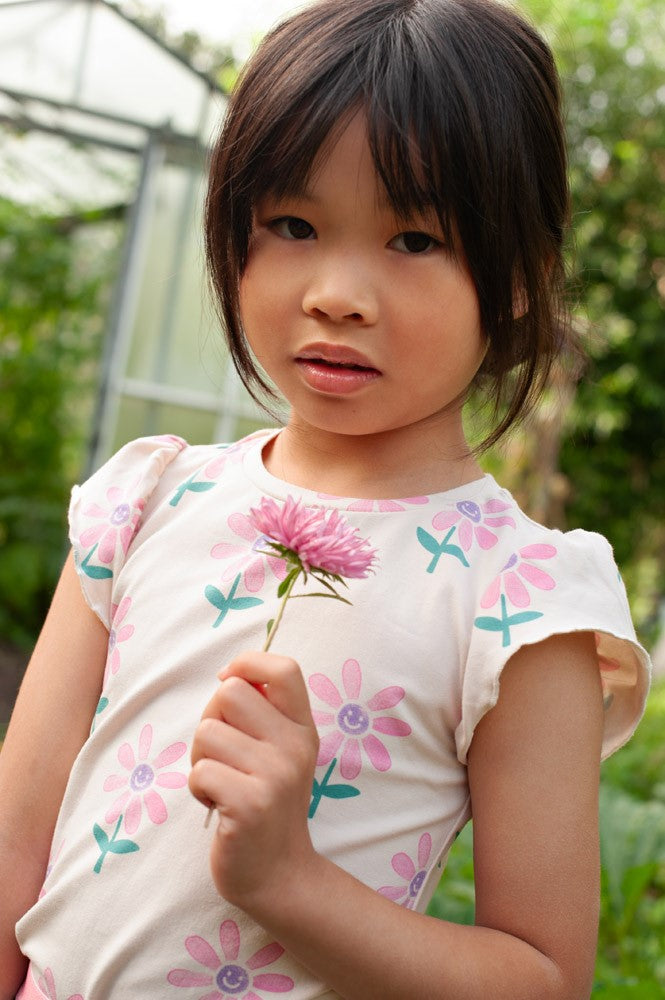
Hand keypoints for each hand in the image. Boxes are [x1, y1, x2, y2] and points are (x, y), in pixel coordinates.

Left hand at [189, 651, 319, 909]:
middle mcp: (295, 746)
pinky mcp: (250, 804)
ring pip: (206, 733)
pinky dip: (198, 789)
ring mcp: (276, 776)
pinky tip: (217, 806)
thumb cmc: (265, 803)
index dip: (248, 662)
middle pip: (229, 693)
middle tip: (222, 755)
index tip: (229, 682)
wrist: (279, 875)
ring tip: (220, 784)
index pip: (284, 669)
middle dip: (210, 720)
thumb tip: (231, 674)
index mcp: (302, 727)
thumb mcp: (279, 752)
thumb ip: (264, 713)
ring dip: (200, 760)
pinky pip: (201, 771)